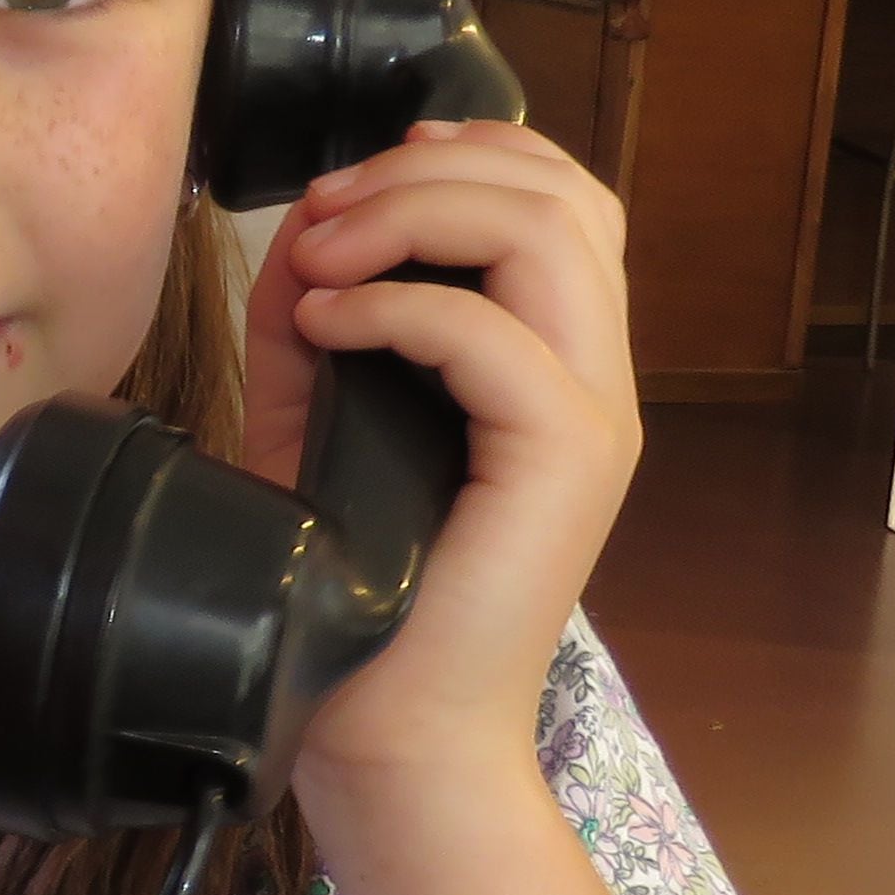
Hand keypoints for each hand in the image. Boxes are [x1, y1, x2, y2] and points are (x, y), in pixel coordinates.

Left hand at [233, 120, 640, 810]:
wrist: (391, 737)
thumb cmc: (355, 599)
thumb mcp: (316, 425)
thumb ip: (315, 327)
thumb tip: (299, 233)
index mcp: (557, 363)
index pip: (561, 200)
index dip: (462, 157)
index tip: (347, 182)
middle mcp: (595, 380)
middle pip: (563, 195)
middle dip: (426, 171)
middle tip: (322, 210)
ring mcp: (594, 421)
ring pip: (551, 236)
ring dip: (417, 214)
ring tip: (322, 251)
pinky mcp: (566, 467)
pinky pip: (497, 337)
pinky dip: (398, 306)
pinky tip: (324, 323)